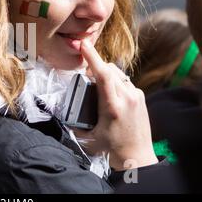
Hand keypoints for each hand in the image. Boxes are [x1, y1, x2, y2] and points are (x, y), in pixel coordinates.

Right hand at [75, 40, 157, 169]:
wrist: (137, 157)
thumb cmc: (112, 148)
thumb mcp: (88, 137)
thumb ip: (73, 124)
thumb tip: (62, 113)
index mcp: (112, 107)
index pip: (103, 74)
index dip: (92, 57)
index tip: (84, 45)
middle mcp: (127, 98)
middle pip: (109, 69)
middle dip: (95, 67)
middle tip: (85, 77)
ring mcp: (136, 96)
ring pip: (117, 73)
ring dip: (105, 73)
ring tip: (97, 86)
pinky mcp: (140, 97)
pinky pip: (124, 80)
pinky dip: (114, 81)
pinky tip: (109, 93)